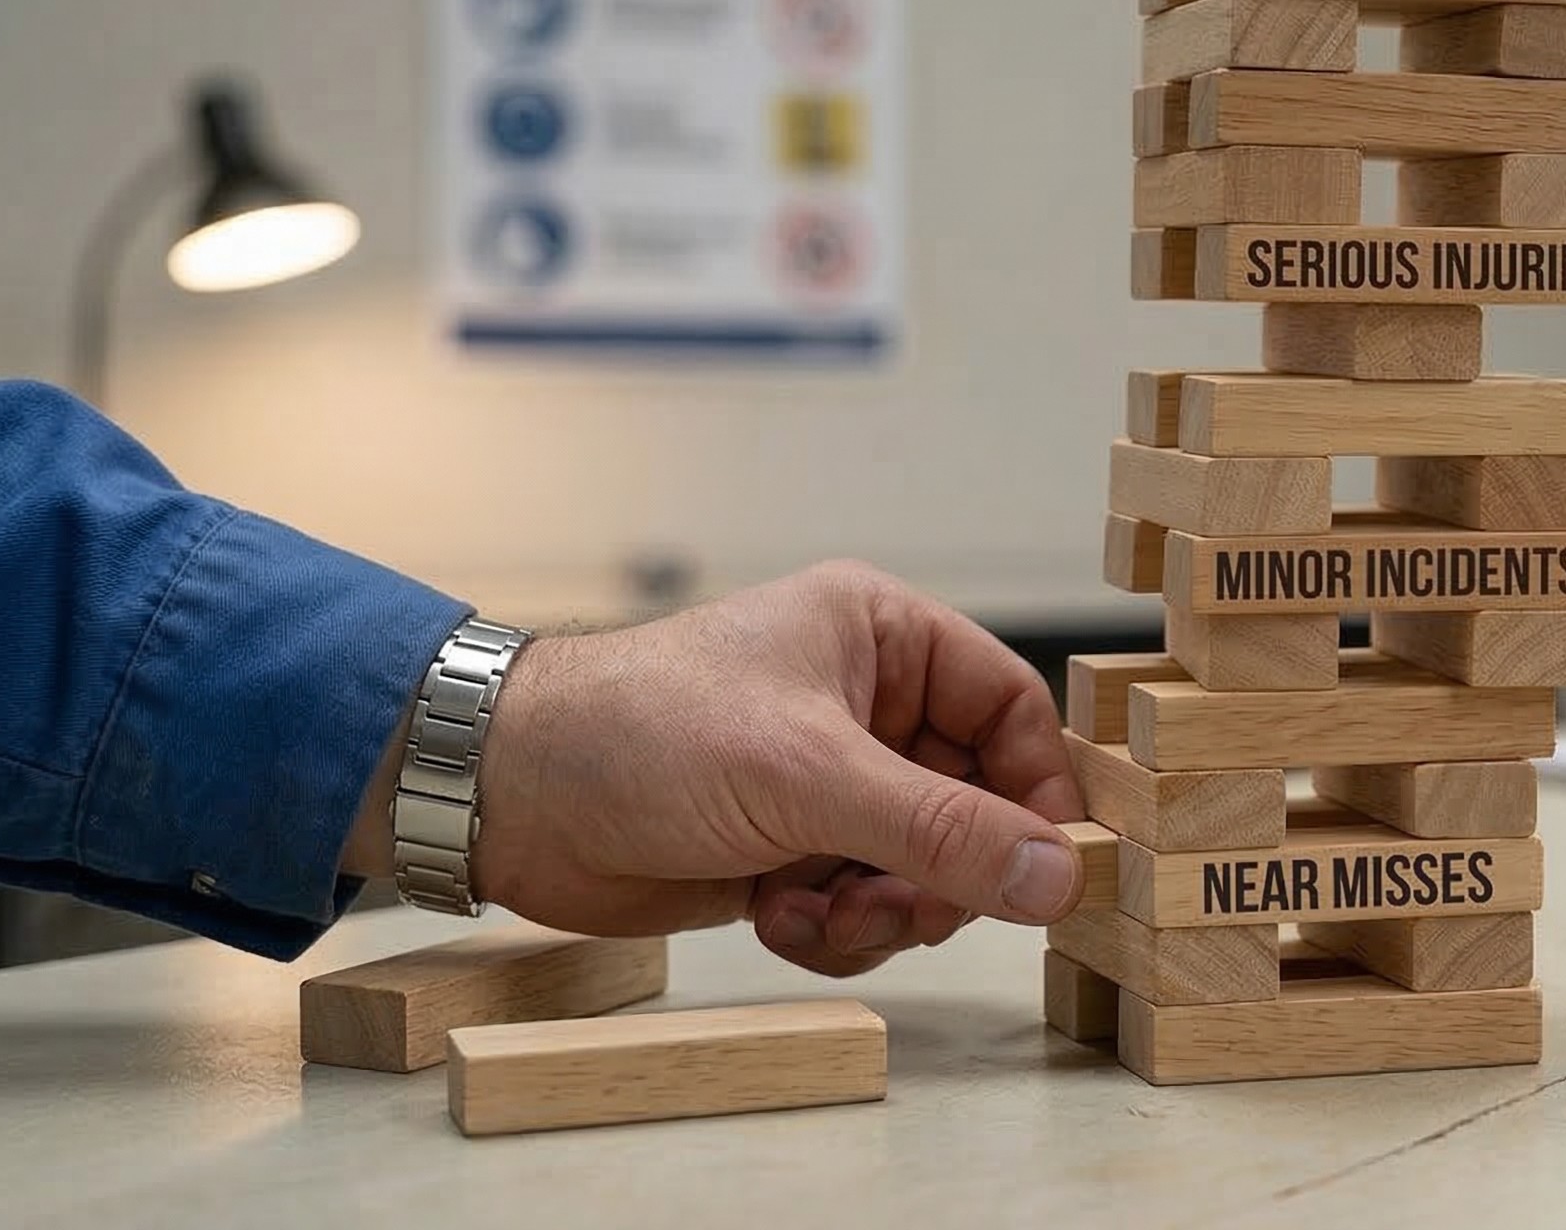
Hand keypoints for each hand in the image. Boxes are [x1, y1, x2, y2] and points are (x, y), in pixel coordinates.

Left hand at [376, 562, 1088, 976]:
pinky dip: (836, 929)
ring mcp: (826, 782)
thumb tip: (1055, 876)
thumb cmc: (641, 732)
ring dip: (887, 909)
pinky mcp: (790, 848)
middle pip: (974, 803)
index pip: (1009, 709)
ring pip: (923, 867)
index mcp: (881, 637)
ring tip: (820, 911)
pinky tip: (778, 917)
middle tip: (909, 908)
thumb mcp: (807, 775)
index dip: (1036, 792)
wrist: (511, 798)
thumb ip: (939, 830)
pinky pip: (865, 906)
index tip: (1049, 871)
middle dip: (945, 870)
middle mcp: (864, 705)